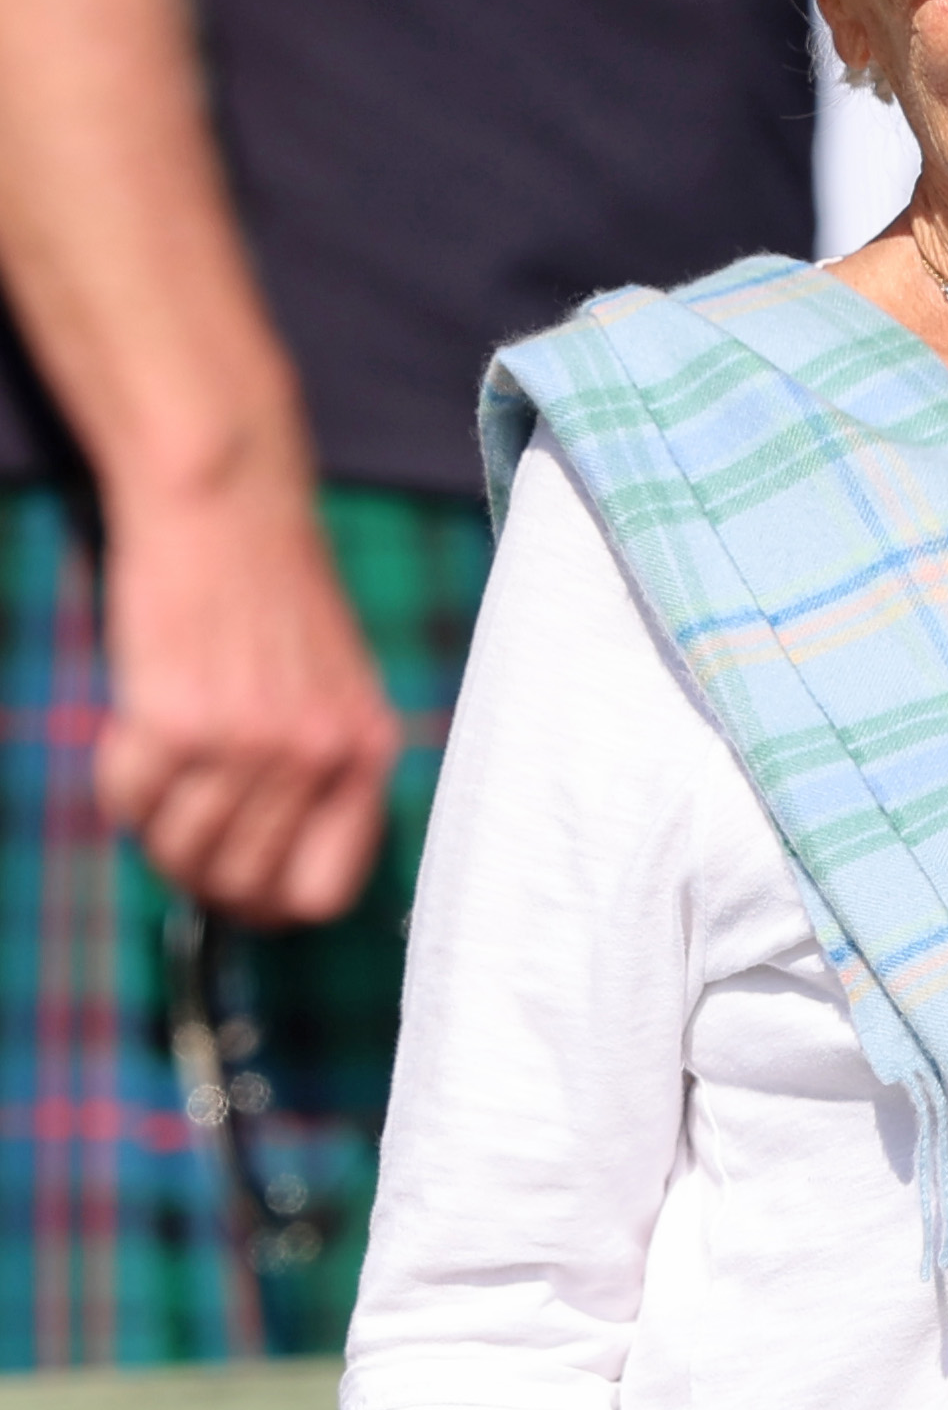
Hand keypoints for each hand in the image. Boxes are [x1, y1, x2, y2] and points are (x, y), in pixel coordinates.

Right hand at [96, 467, 399, 923]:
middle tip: (177, 829)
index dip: (271, 905)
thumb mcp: (338, 687)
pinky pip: (128, 801)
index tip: (241, 889)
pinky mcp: (175, 719)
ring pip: (179, 850)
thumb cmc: (275, 588)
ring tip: (159, 771)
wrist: (227, 504)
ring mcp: (247, 743)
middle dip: (198, 872)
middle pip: (241, 884)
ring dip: (155, 826)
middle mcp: (315, 757)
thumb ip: (324, 771)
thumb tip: (282, 872)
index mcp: (365, 752)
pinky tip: (135, 732)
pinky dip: (120, 781)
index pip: (322, 892)